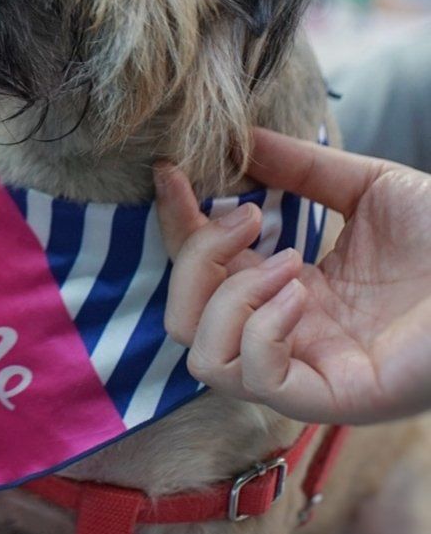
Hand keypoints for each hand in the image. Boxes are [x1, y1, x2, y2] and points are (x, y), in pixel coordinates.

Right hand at [155, 128, 430, 423]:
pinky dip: (260, 326)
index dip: (177, 222)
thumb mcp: (361, 185)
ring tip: (284, 259)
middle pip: (185, 318)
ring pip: (204, 357)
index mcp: (293, 292)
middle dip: (194, 256)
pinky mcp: (336, 398)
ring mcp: (310, 372)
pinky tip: (302, 290)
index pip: (203, 271)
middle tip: (248, 217)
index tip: (170, 171)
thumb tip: (231, 135)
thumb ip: (295, 166)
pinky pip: (256, 378)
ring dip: (226, 295)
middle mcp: (292, 337)